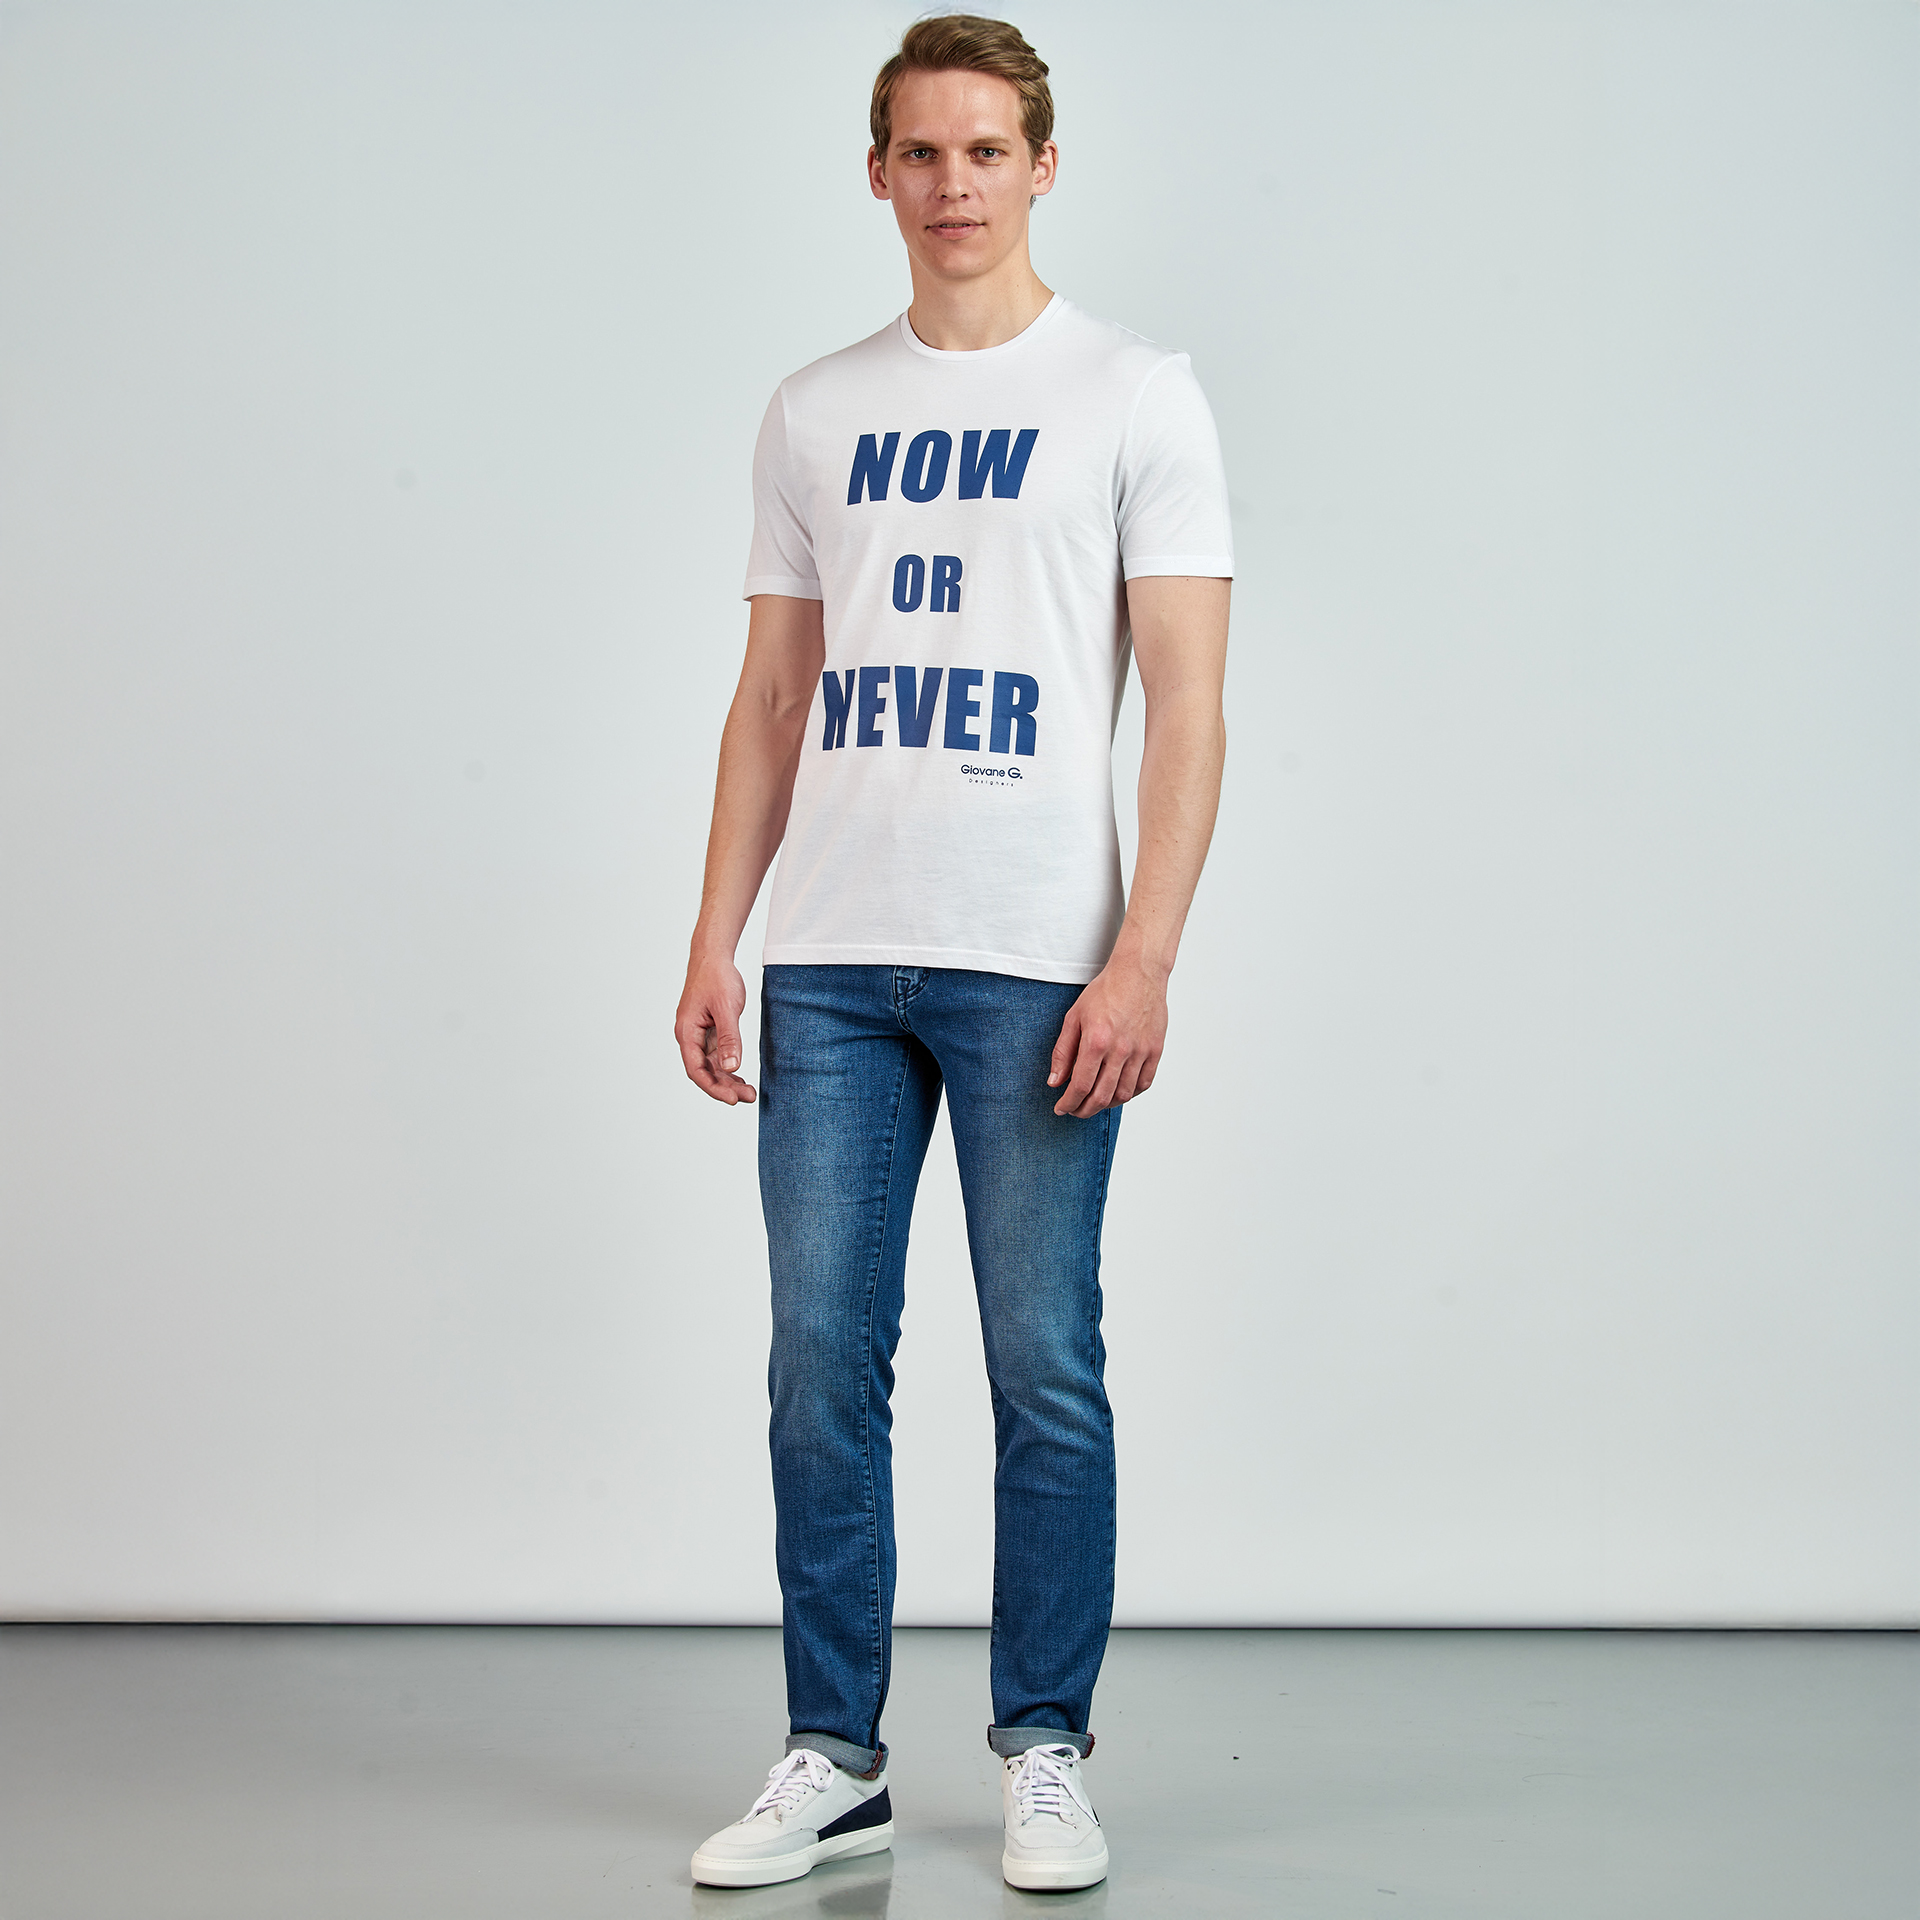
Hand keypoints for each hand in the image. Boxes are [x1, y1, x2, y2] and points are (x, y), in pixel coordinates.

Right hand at [675, 952, 754, 1104]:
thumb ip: (729, 1039)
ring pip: (711, 1066)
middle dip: (724, 1088)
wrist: (713, 956)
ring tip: (749, 1092)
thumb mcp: (726, 1008)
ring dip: (728, 1080)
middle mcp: (689, 1037)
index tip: (733, 1099)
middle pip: (704, 1072)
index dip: (714, 1088)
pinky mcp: (708, 1031)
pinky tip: (740, 1077)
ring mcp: (698, 1035)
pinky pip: (716, 1056)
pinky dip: (728, 1067)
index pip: (697, 1070)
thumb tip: (731, 1067)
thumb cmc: (717, 977)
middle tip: (748, 1098)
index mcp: (687, 1032)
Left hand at [1047, 953, 1168, 1117]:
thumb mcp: (1074, 1017)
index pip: (1080, 1085)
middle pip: (1101, 1096)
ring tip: (1094, 1102)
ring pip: (1123, 1094)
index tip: (1061, 1108)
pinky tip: (1118, 1092)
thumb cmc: (1105, 992)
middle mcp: (1120, 1050)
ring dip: (1106, 1104)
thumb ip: (1063, 1052)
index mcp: (1096, 1041)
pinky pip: (1144, 1083)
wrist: (1138, 973)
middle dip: (1084, 1109)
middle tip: (1075, 1110)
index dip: (1068, 1102)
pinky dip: (1129, 1094)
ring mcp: (1141, 1051)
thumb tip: (1055, 1082)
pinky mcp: (1156, 1050)